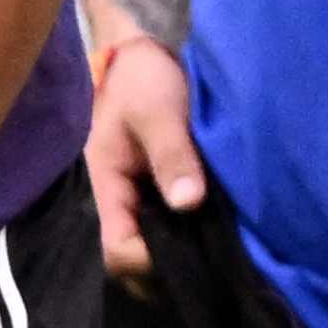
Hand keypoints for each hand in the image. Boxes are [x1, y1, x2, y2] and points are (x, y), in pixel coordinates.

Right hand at [85, 33, 203, 284]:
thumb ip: (171, 154)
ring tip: (221, 251)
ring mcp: (139, 203)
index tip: (192, 249)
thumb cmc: (144, 79)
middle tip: (215, 261)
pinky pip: (171, 234)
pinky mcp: (159, 197)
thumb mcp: (157, 110)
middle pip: (133, 266)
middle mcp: (119, 204)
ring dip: (184, 259)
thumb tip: (188, 203)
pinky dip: (192, 241)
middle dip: (170, 271)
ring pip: (154, 255)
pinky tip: (220, 234)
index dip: (151, 261)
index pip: (117, 250)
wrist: (145, 56)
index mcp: (106, 187)